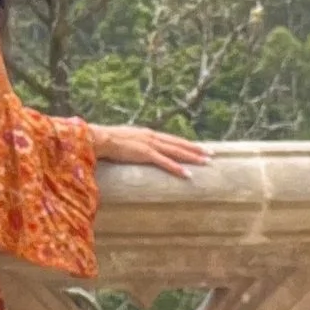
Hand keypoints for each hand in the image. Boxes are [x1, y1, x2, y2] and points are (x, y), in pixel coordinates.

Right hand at [87, 123, 208, 178]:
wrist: (96, 138)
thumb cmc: (104, 141)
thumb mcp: (121, 142)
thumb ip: (130, 146)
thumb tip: (131, 152)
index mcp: (146, 134)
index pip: (170, 139)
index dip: (185, 144)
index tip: (198, 147)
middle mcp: (150, 137)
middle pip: (178, 143)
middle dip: (196, 149)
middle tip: (212, 154)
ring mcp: (148, 144)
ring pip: (176, 151)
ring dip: (192, 157)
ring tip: (207, 163)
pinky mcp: (144, 154)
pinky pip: (164, 162)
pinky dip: (177, 168)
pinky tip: (188, 175)